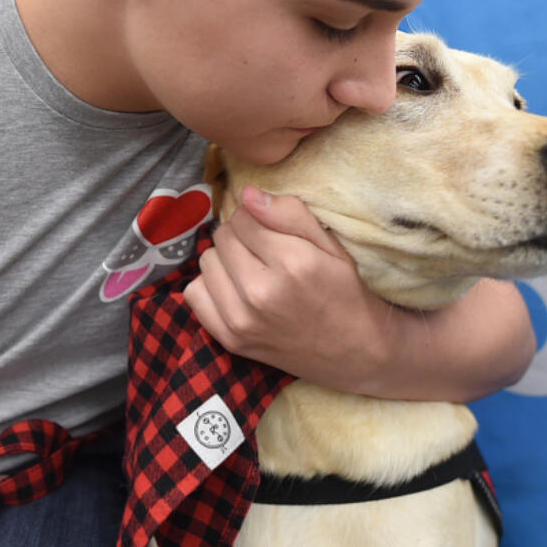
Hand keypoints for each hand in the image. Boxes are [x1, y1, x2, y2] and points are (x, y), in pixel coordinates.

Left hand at [183, 185, 395, 392]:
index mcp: (292, 263)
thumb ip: (290, 214)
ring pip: (206, 261)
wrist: (352, 352)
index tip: (273, 233)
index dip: (257, 218)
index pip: (243, 216)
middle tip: (265, 254)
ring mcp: (241, 319)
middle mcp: (261, 292)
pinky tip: (235, 291)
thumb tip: (247, 194)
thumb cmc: (343, 292)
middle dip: (241, 237)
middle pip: (223, 237)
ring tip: (252, 272)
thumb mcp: (330, 245)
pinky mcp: (229, 339)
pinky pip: (194, 293)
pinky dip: (211, 286)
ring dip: (225, 261)